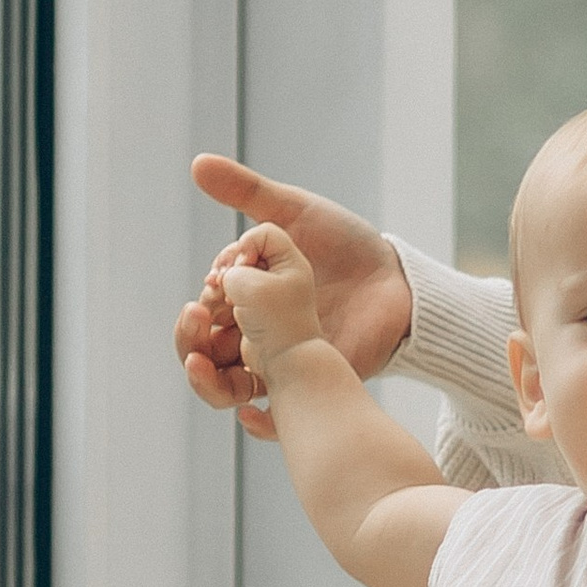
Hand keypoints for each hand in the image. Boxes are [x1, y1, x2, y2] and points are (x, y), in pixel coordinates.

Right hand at [178, 155, 414, 439]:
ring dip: (206, 383)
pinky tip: (252, 412)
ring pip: (227, 388)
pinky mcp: (310, 387)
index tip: (219, 278)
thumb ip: (247, 193)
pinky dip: (259, 423)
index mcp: (246, 298)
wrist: (397, 280)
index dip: (207, 296)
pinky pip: (278, 417)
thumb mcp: (293, 213)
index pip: (207, 306)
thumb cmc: (346, 244)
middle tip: (199, 316)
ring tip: (203, 363)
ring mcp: (281, 364)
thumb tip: (197, 163)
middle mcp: (255, 334)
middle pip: (203, 351)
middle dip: (189, 339)